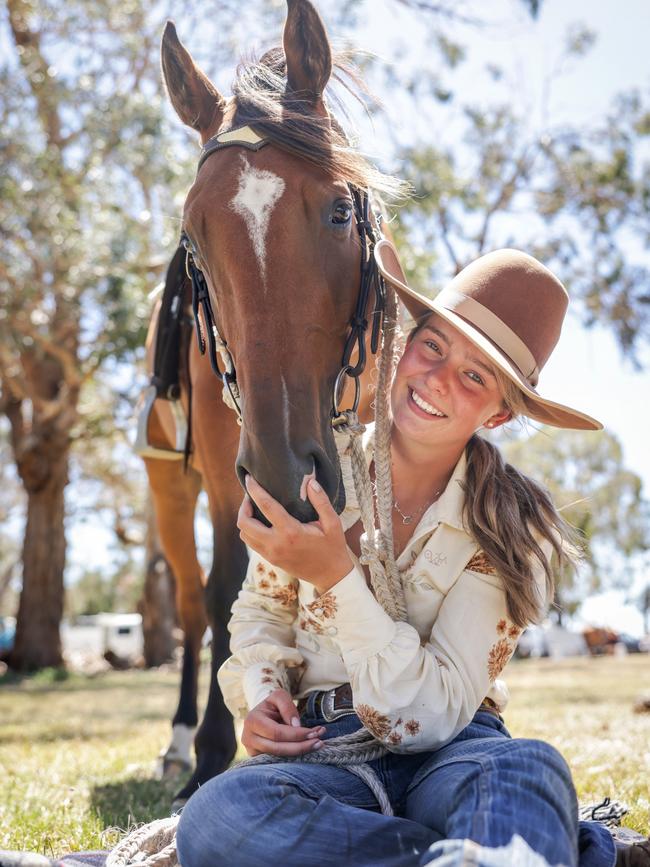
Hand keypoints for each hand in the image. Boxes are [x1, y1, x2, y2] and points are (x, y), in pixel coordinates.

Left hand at [237, 476, 353, 593]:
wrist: (330, 576)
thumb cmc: (333, 547)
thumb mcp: (333, 523)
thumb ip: (321, 501)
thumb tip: (310, 482)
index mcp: (291, 532)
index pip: (266, 506)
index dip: (254, 490)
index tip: (249, 479)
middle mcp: (276, 544)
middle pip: (245, 523)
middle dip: (243, 507)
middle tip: (250, 497)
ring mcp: (271, 554)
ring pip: (244, 535)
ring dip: (245, 520)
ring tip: (253, 509)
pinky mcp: (271, 560)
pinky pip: (251, 544)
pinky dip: (250, 531)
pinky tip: (261, 523)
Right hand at [241, 689, 325, 756]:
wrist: (262, 715)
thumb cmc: (272, 705)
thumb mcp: (279, 697)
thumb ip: (287, 707)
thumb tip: (296, 725)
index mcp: (252, 721)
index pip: (277, 732)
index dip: (296, 734)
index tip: (314, 733)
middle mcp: (248, 738)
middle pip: (277, 748)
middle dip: (301, 746)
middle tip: (320, 742)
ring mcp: (252, 751)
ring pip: (278, 757)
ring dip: (300, 752)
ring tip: (317, 745)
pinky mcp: (258, 759)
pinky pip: (277, 762)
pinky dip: (293, 757)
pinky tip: (306, 751)